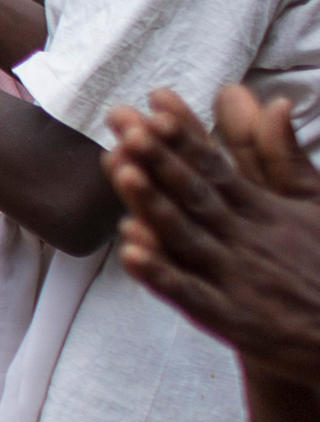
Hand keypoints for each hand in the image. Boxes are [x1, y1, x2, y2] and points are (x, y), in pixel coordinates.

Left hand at [105, 85, 319, 386]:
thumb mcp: (315, 204)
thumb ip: (287, 158)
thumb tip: (277, 102)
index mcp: (266, 211)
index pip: (218, 167)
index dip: (185, 137)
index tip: (154, 104)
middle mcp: (248, 238)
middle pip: (195, 193)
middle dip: (157, 157)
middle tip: (124, 123)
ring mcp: (238, 278)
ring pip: (187, 236)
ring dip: (153, 204)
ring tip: (121, 170)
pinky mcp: (234, 319)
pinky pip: (191, 294)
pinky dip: (162, 275)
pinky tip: (131, 253)